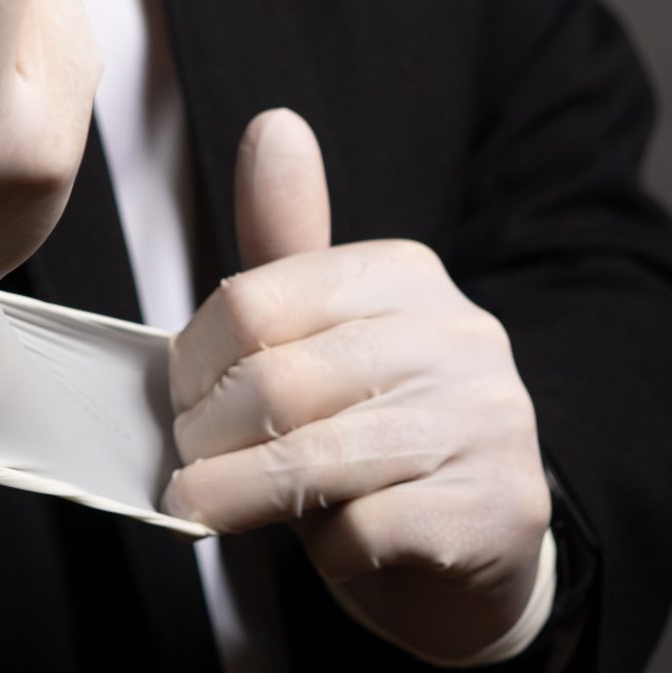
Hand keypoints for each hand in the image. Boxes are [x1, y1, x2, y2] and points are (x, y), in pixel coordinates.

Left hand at [163, 109, 550, 663]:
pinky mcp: (497, 509)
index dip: (193, 362)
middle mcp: (458, 335)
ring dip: (236, 495)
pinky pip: (367, 530)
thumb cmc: (379, 429)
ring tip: (200, 507)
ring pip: (316, 460)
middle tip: (181, 465)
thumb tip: (275, 124)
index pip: (256, 301)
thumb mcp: (328, 332)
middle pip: (278, 383)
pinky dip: (322, 549)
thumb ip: (288, 241)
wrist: (482, 547)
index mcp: (405, 274)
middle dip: (207, 435)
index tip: (174, 401)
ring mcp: (487, 422)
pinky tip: (321, 543)